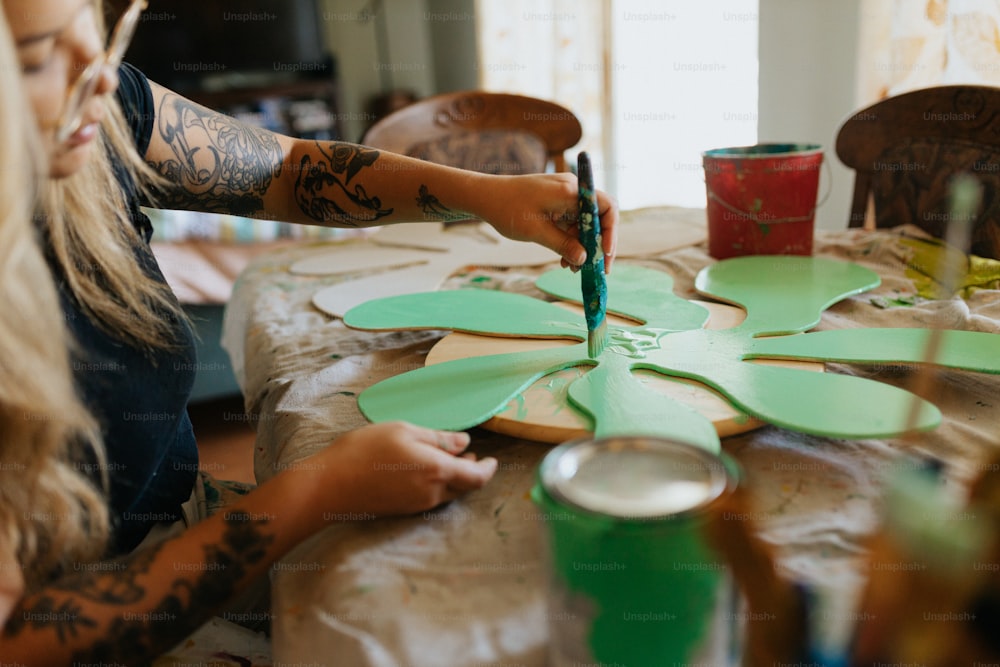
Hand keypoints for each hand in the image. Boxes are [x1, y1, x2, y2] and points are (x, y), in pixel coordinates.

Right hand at [310, 421, 497, 516]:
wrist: (330, 486)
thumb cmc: (364, 451)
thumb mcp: (404, 431)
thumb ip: (438, 438)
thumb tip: (464, 443)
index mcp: (437, 471)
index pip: (477, 477)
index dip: (488, 469)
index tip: (492, 459)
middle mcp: (432, 493)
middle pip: (465, 488)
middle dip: (472, 472)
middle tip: (472, 455)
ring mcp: (417, 504)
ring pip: (448, 493)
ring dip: (455, 478)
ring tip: (449, 459)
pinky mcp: (404, 510)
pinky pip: (431, 498)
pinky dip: (438, 484)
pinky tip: (425, 470)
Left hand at [472, 173, 618, 271]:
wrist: (484, 196)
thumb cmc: (507, 208)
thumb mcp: (535, 231)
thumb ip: (563, 245)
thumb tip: (584, 259)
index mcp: (570, 190)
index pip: (606, 207)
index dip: (611, 231)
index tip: (606, 254)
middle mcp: (572, 191)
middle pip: (598, 218)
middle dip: (598, 244)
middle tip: (597, 269)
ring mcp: (564, 198)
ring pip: (585, 225)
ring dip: (582, 247)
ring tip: (573, 268)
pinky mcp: (556, 206)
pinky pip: (572, 225)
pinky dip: (571, 242)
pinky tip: (564, 260)